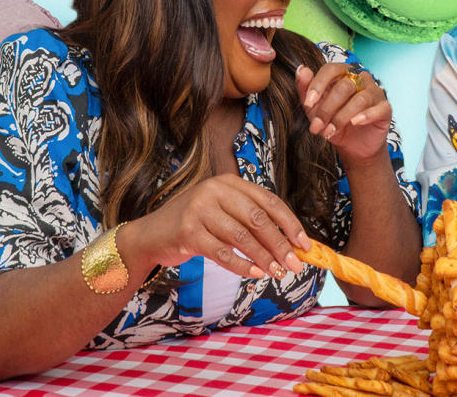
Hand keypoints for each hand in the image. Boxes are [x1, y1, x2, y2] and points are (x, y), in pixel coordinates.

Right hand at [134, 174, 310, 278]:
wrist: (151, 234)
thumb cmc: (195, 225)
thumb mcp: (223, 213)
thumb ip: (250, 222)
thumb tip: (289, 245)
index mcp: (229, 182)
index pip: (268, 201)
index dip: (289, 223)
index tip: (304, 244)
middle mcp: (214, 190)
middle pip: (257, 219)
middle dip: (280, 244)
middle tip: (294, 264)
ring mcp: (199, 210)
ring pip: (242, 237)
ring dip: (264, 258)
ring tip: (278, 272)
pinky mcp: (188, 232)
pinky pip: (222, 252)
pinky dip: (241, 265)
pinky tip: (255, 274)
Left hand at [297, 62, 391, 165]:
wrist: (352, 146)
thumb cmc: (332, 121)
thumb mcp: (314, 108)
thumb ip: (306, 89)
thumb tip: (301, 69)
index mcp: (343, 73)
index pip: (331, 69)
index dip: (318, 85)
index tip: (307, 104)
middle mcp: (361, 78)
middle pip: (344, 86)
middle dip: (327, 109)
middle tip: (316, 127)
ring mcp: (375, 92)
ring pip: (360, 99)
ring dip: (341, 117)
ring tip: (329, 132)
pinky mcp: (385, 108)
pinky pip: (379, 108)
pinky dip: (366, 116)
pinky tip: (354, 123)